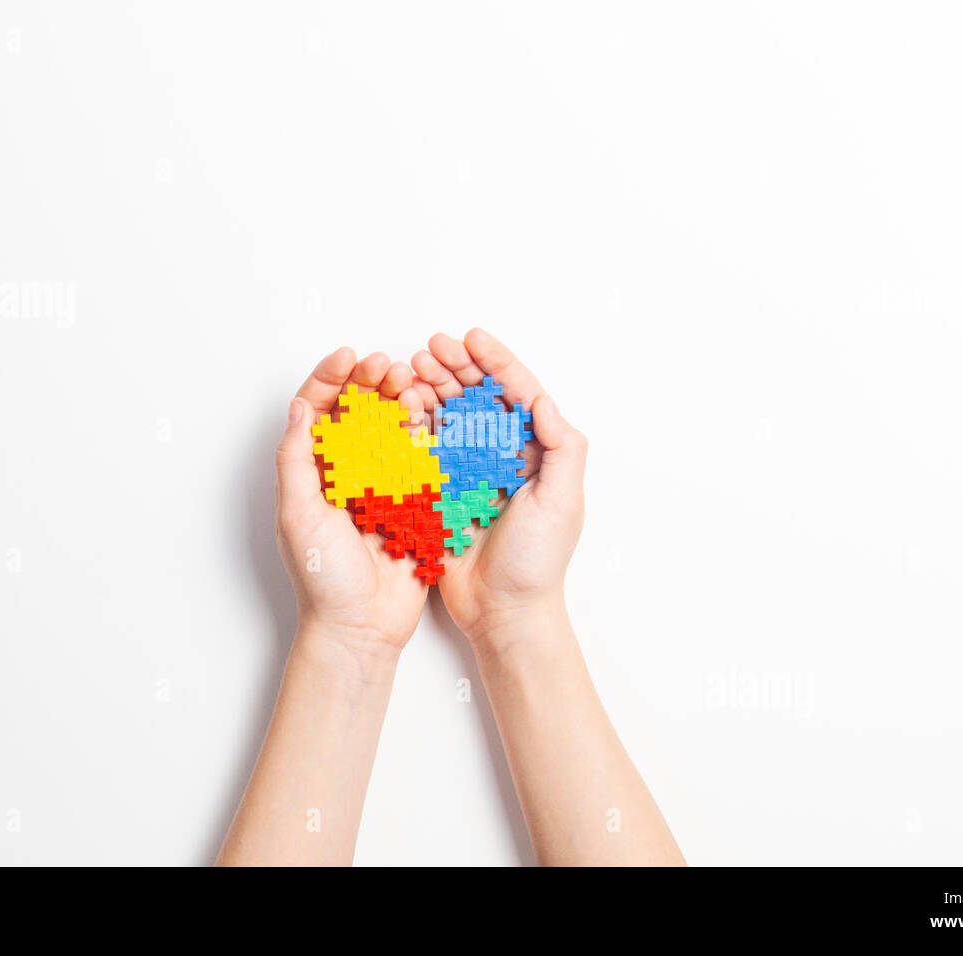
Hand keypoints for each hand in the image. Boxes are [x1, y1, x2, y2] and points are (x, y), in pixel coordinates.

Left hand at [275, 348, 431, 657]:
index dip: (330, 379)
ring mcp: (379, 484)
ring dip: (397, 399)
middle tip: (385, 366)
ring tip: (408, 380)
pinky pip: (418, 456)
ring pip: (388, 427)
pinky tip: (428, 411)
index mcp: (310, 472)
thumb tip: (299, 408)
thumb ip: (297, 461)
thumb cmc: (323, 579)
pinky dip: (422, 430)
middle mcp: (344, 473)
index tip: (348, 358)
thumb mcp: (298, 515)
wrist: (362, 627)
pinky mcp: (411, 499)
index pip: (316, 411)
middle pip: (355, 412)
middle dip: (368, 382)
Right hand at [410, 329, 587, 646]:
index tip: (472, 338)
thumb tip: (542, 400)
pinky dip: (414, 423)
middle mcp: (503, 458)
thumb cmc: (537, 563)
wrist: (502, 613)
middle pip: (479, 399)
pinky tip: (400, 404)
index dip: (495, 362)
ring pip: (450, 417)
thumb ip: (561, 448)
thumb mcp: (561, 502)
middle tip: (430, 346)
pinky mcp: (442, 492)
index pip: (517, 395)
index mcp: (537, 454)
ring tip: (410, 368)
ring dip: (432, 388)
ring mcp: (471, 473)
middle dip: (456, 368)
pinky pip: (427, 449)